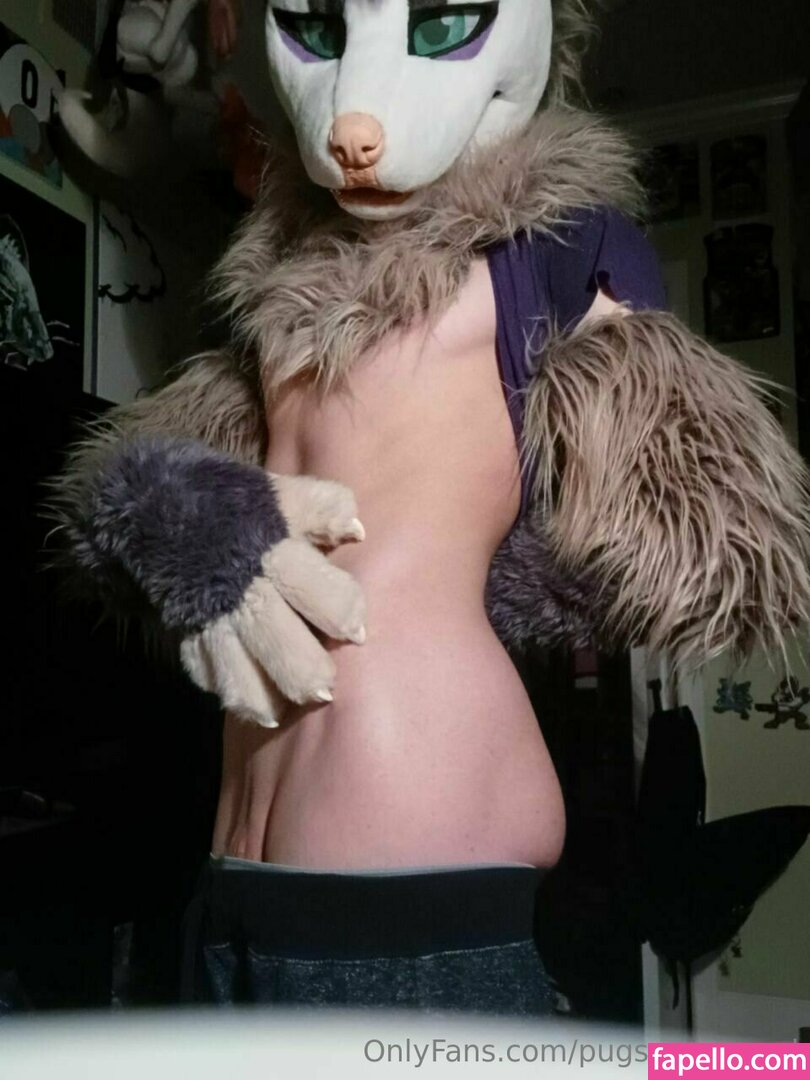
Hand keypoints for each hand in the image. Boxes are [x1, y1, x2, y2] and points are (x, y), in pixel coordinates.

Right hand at [181, 474, 365, 726]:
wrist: (154, 510)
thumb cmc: (235, 505)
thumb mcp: (281, 495)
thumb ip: (324, 508)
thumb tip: (357, 531)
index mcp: (275, 553)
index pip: (324, 594)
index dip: (346, 614)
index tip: (356, 630)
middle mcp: (243, 593)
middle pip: (283, 651)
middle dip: (308, 675)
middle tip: (325, 686)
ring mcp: (211, 620)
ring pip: (241, 680)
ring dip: (269, 699)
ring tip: (287, 706)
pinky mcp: (188, 637)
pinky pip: (211, 678)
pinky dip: (235, 694)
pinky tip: (258, 703)